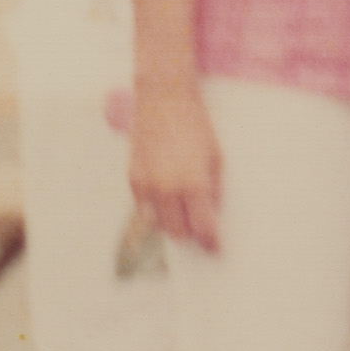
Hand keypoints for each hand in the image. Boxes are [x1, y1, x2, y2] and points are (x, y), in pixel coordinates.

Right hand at [128, 86, 222, 252]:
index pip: (202, 228)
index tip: (216, 249)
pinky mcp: (133, 180)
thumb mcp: (216, 158)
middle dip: (191, 236)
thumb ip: (213, 189)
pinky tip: (167, 202)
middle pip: (178, 233)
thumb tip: (212, 213)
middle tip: (201, 233)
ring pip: (158, 225)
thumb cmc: (195, 125)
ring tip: (185, 217)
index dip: (211, 242)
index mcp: (192, 184)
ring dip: (172, 225)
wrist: (164, 101)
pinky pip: (144, 209)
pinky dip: (156, 211)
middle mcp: (167, 190)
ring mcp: (146, 186)